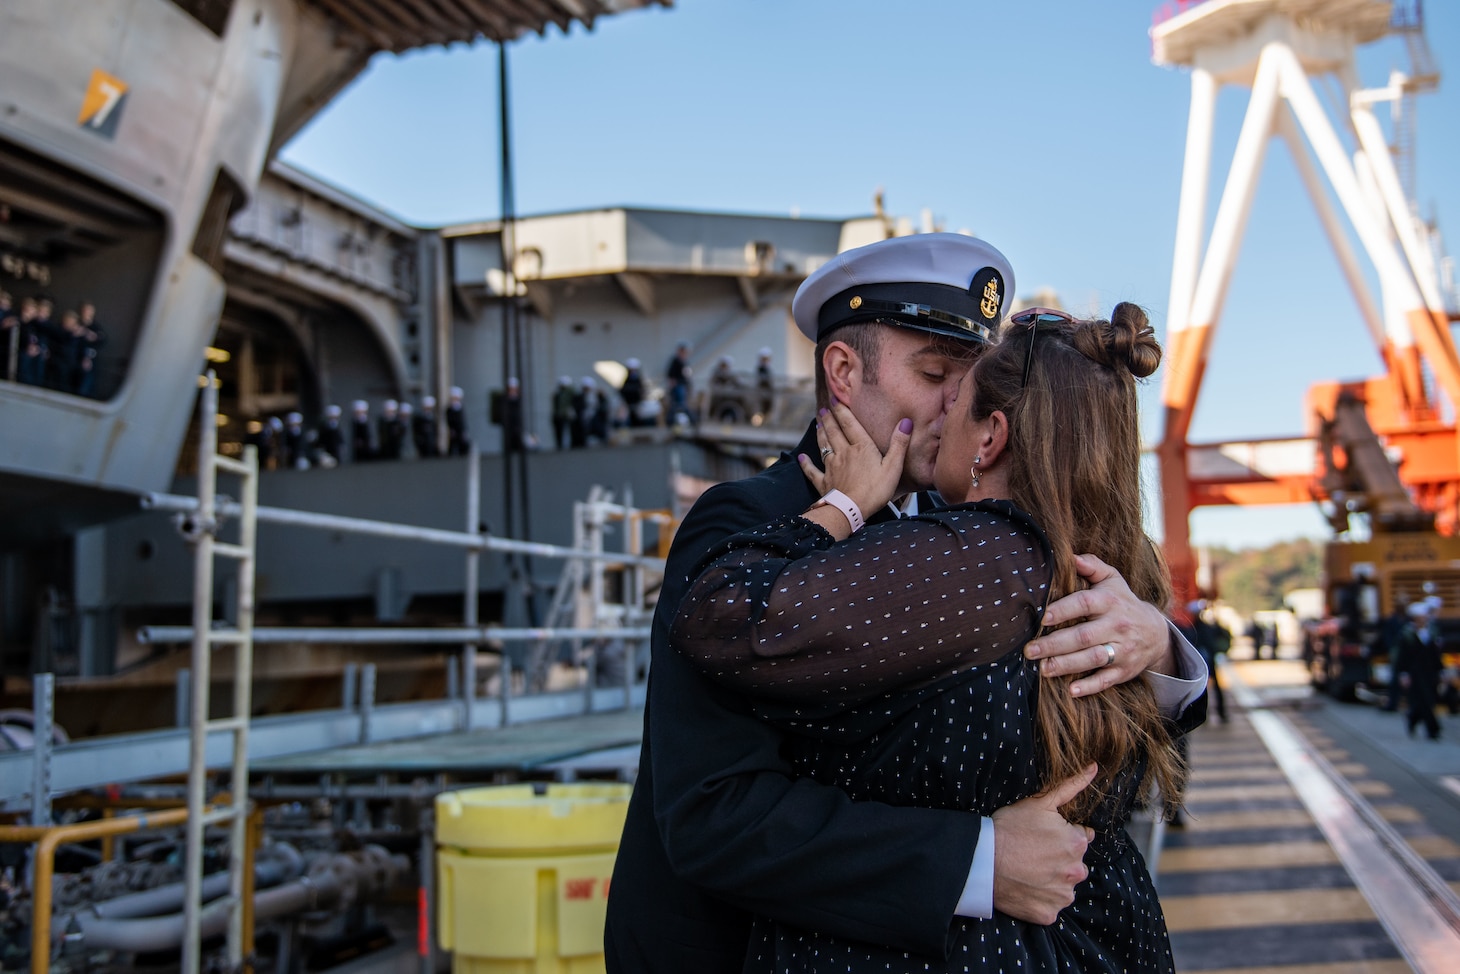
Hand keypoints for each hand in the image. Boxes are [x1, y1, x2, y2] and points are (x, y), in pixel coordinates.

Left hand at [798, 402, 908, 515]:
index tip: (834, 398)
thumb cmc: (875, 490)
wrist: (850, 510)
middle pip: (834, 432)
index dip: (842, 410)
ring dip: (820, 434)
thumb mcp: (893, 467)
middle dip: (829, 419)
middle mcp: (843, 453)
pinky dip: (806, 464)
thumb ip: (899, 444)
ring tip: (817, 424)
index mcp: (861, 448)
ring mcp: (831, 467)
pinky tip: (801, 458)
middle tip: (823, 408)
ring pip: (823, 446)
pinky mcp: (823, 482)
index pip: (850, 424)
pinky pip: (812, 471)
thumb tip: (906, 422)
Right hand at [991, 765, 1096, 924]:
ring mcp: (1062, 896)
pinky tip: (1025, 887)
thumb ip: (1071, 786)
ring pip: (1063, 887)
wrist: (981, 859)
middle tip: (1032, 853)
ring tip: (1027, 870)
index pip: (1079, 840)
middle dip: (1059, 859)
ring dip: (1052, 880)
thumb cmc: (1009, 827)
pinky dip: (1040, 899)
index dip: (1060, 836)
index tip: (1041, 837)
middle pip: (1074, 865)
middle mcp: (1076, 872)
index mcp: (1076, 844)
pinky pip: (1050, 907)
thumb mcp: (1040, 801)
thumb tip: (1094, 768)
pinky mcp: (1048, 914)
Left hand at [1024, 554, 1175, 696]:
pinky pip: (1107, 679)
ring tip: (1042, 669)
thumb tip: (1070, 556)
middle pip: (1083, 636)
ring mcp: (1122, 650)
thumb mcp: (1113, 580)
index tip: (1041, 617)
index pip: (1083, 603)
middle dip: (1054, 644)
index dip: (1062, 610)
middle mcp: (1117, 625)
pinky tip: (1071, 690)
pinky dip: (1090, 686)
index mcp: (1110, 601)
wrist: (1156, 633)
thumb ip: (1093, 566)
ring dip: (1066, 665)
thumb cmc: (1123, 602)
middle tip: (1029, 650)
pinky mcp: (1124, 670)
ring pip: (1093, 658)